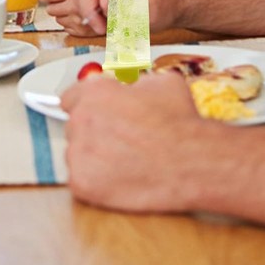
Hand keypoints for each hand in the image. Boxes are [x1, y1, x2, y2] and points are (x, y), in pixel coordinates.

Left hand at [61, 72, 203, 212]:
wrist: (194, 162)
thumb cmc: (181, 123)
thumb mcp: (161, 83)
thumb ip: (135, 82)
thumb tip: (131, 86)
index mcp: (94, 91)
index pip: (70, 98)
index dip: (87, 108)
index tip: (97, 117)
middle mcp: (81, 117)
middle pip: (75, 126)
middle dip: (93, 133)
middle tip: (118, 142)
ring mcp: (78, 151)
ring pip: (77, 153)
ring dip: (93, 157)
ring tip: (124, 163)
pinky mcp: (82, 182)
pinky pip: (80, 179)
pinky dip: (96, 182)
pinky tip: (119, 180)